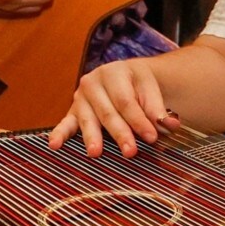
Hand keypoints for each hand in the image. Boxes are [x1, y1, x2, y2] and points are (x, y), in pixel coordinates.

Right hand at [49, 58, 179, 156]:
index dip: (139, 120)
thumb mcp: (151, 90)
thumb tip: (170, 124)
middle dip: (120, 133)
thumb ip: (158, 108)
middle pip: (108, 112)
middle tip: (130, 151)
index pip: (127, 101)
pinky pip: (65, 123)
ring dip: (92, 137)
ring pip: (88, 120)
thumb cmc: (139, 86)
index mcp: (115, 72)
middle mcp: (93, 82)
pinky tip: (54, 145)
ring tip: (96, 153)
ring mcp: (81, 98)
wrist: (126, 77)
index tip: (152, 137)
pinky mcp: (72, 111)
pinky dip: (59, 134)